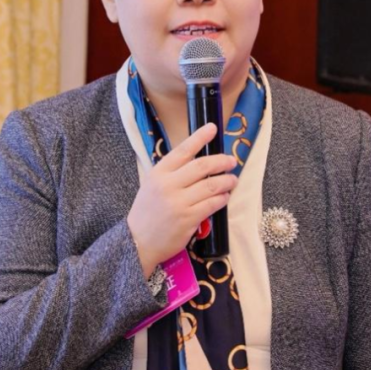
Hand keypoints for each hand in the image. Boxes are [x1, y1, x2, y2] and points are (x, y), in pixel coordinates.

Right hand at [127, 123, 237, 277]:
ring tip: (232, 180)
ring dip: (227, 181)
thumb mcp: (152, 185)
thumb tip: (199, 162)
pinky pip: (212, 204)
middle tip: (231, 161)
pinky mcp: (188, 219)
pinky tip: (225, 196)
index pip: (183, 150)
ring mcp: (179, 203)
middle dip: (221, 161)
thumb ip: (172, 173)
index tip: (212, 128)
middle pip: (202, 166)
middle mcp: (168, 185)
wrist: (138, 241)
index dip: (200, 137)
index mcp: (159, 173)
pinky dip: (222, 198)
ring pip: (211, 186)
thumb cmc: (147, 212)